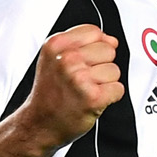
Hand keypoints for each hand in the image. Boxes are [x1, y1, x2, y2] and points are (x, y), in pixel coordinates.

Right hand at [13, 24, 124, 151]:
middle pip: (108, 50)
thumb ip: (80, 43)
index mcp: (56, 45)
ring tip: (85, 91)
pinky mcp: (93, 98)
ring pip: (114, 71)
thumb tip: (112, 40)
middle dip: (100, 65)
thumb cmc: (49, 93)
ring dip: (104, 83)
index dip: (93, 46)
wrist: (38, 124)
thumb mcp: (53, 58)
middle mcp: (66, 60)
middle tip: (81, 80)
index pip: (94, 32)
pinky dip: (109, 97)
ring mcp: (79, 79)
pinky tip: (92, 101)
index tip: (82, 61)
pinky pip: (118, 89)